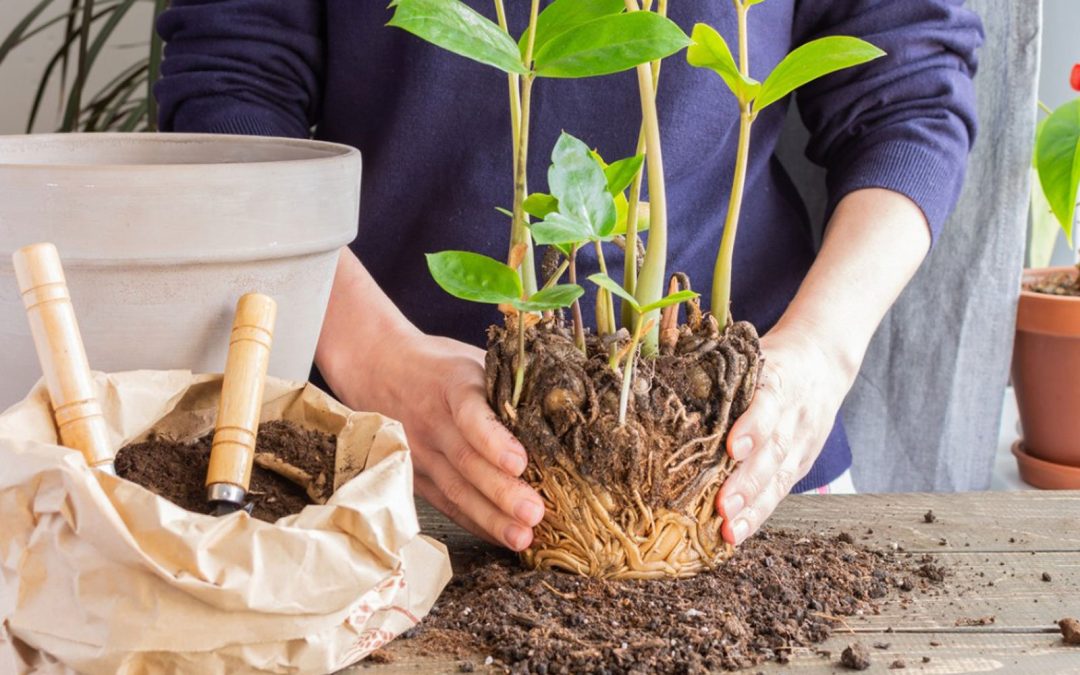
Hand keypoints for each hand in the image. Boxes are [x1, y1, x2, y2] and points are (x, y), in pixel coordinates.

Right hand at [330, 331, 544, 551]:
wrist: (376, 366)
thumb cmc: (440, 365)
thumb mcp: (471, 358)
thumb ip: (506, 381)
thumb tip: (562, 405)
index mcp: (453, 383)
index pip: (471, 413)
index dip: (493, 440)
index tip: (520, 463)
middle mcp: (433, 419)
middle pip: (466, 460)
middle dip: (501, 492)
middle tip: (534, 514)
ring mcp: (419, 450)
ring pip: (455, 489)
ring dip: (490, 517)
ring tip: (522, 538)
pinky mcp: (415, 474)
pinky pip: (446, 502)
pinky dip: (474, 522)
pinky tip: (500, 537)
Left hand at [716, 324, 854, 544]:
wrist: (822, 361)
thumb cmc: (769, 359)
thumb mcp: (750, 354)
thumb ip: (718, 372)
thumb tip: (662, 382)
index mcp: (778, 380)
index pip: (767, 404)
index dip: (752, 427)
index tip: (731, 448)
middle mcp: (793, 414)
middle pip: (773, 451)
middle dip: (747, 482)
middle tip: (722, 506)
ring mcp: (801, 442)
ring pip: (779, 477)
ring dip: (753, 507)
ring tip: (729, 529)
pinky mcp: (802, 463)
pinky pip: (780, 490)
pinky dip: (759, 514)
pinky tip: (736, 533)